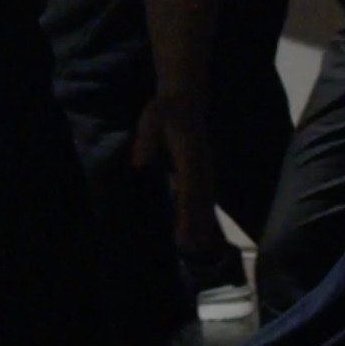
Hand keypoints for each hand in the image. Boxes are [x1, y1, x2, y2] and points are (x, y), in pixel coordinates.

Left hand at [132, 86, 217, 247]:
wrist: (187, 97)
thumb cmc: (165, 110)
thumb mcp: (151, 120)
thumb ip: (146, 140)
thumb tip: (138, 162)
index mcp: (189, 155)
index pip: (189, 188)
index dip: (186, 212)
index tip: (182, 231)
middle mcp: (201, 164)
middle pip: (201, 200)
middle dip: (196, 224)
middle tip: (189, 248)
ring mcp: (206, 167)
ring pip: (206, 200)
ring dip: (203, 222)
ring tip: (195, 244)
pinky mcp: (204, 168)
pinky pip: (205, 194)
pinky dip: (203, 212)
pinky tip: (199, 226)